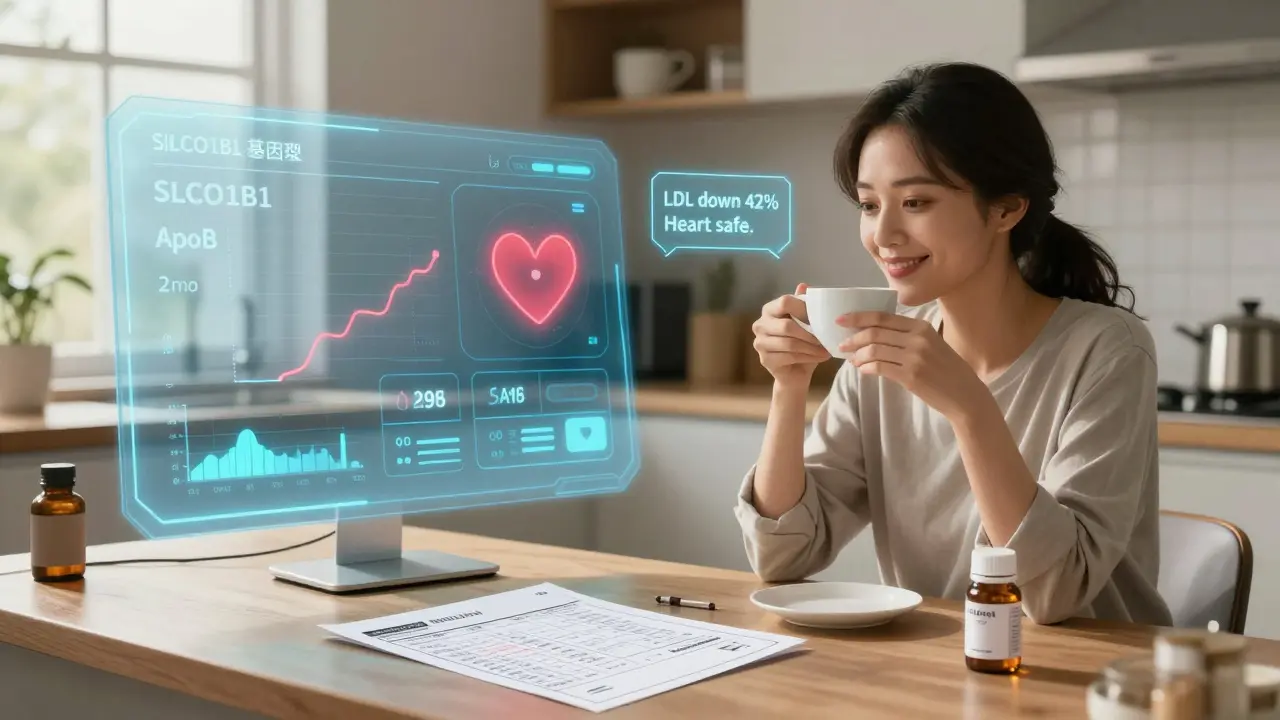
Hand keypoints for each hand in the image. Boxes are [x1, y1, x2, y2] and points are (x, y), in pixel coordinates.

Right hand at [752, 283, 830, 388]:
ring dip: (812, 347)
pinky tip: (820, 357)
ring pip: (790, 343)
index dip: (803, 309)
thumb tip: (804, 285)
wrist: (795, 372)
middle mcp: (760, 324)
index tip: (820, 318)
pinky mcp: (764, 359)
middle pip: (787, 326)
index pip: (784, 302)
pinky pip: (789, 357)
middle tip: (827, 338)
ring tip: (827, 349)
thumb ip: (803, 304)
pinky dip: (808, 357)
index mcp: (769, 309)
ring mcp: (760, 343)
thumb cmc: (802, 343)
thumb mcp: (806, 322)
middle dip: (810, 334)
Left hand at [838, 312, 985, 420]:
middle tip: (841, 344)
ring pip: (874, 350)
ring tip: (852, 360)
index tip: (841, 319)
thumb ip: (907, 337)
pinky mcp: (910, 376)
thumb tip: (873, 336)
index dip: (858, 316)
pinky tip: (862, 370)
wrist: (965, 395)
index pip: (883, 317)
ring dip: (858, 355)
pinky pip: (879, 368)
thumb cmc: (947, 370)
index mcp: (922, 326)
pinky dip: (866, 368)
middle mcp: (918, 338)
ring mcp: (914, 357)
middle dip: (853, 337)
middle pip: (875, 332)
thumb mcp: (932, 344)